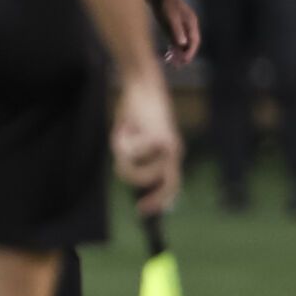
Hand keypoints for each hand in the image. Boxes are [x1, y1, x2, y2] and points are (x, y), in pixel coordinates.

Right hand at [111, 69, 180, 216]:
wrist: (141, 84)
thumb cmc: (134, 110)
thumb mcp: (133, 138)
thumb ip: (134, 157)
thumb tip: (128, 174)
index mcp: (170, 152)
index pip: (172, 183)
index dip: (160, 199)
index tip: (144, 210)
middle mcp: (174, 151)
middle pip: (167, 184)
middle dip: (153, 196)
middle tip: (140, 208)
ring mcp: (169, 146)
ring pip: (141, 172)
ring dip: (124, 159)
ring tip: (121, 138)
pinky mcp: (159, 138)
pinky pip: (132, 154)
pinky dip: (122, 141)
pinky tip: (126, 125)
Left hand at [157, 0, 200, 65]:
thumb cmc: (166, 4)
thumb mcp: (172, 17)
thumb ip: (177, 31)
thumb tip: (183, 44)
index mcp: (191, 23)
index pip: (194, 41)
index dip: (190, 52)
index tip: (185, 61)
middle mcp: (188, 26)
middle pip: (189, 43)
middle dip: (184, 55)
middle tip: (178, 65)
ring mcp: (180, 26)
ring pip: (181, 43)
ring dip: (177, 53)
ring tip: (171, 63)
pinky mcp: (172, 27)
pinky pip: (174, 40)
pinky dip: (172, 47)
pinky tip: (167, 54)